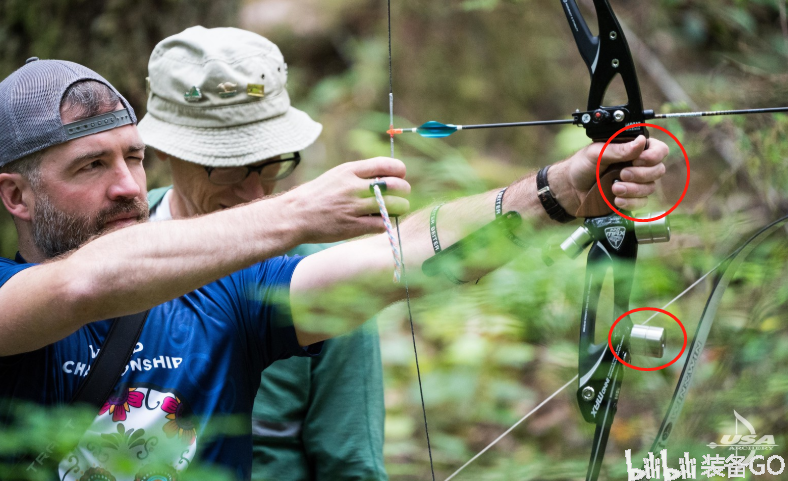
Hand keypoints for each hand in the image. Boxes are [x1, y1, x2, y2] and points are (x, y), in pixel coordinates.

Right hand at [286, 157, 410, 243]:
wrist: (295, 215)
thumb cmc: (317, 195)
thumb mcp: (336, 175)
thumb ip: (359, 175)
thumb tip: (385, 177)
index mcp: (349, 170)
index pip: (385, 164)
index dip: (399, 170)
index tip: (401, 175)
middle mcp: (353, 187)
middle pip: (394, 185)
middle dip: (404, 190)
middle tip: (402, 195)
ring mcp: (354, 207)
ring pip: (392, 205)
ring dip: (400, 207)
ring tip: (398, 209)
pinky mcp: (353, 226)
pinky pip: (381, 224)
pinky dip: (386, 223)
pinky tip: (383, 221)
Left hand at [553, 136, 667, 213]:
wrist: (570, 189)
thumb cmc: (581, 166)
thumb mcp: (596, 153)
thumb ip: (618, 149)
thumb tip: (641, 141)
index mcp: (632, 149)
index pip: (659, 149)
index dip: (653, 155)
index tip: (637, 160)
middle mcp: (638, 165)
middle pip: (658, 170)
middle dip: (641, 174)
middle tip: (622, 174)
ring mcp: (635, 183)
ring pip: (651, 187)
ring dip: (633, 189)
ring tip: (614, 188)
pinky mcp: (630, 198)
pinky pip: (641, 202)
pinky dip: (630, 202)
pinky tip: (616, 199)